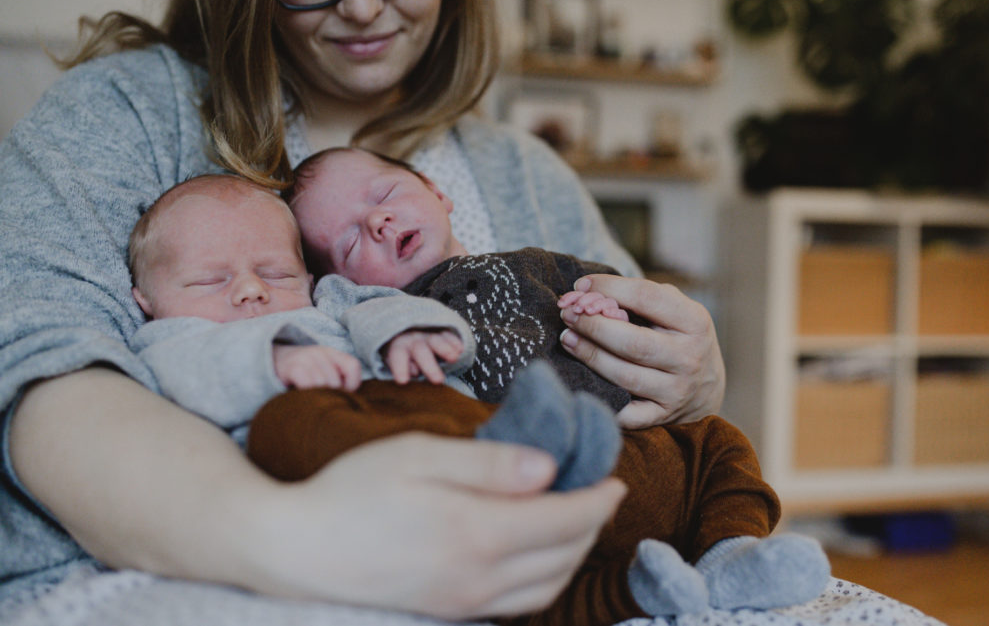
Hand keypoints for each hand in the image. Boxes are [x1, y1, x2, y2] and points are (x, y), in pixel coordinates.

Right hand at [260, 433, 626, 618]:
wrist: (296, 551)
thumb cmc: (352, 491)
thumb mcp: (418, 455)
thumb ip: (488, 463)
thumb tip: (550, 467)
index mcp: (477, 533)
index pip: (567, 519)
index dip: (600, 498)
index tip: (614, 476)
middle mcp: (480, 578)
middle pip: (565, 555)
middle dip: (594, 523)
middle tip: (599, 491)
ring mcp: (466, 601)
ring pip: (547, 585)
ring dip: (574, 552)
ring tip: (576, 517)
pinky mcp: (450, 610)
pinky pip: (519, 602)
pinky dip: (545, 577)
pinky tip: (536, 551)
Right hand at [273, 345, 362, 390]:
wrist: (268, 359)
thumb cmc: (299, 371)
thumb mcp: (320, 370)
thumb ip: (335, 378)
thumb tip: (350, 399)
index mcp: (331, 352)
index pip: (353, 365)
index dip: (352, 384)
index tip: (342, 393)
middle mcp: (319, 352)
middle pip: (335, 381)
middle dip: (330, 395)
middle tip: (319, 400)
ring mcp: (305, 358)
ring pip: (322, 384)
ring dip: (317, 397)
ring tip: (309, 399)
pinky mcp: (291, 367)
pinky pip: (307, 383)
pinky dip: (306, 393)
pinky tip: (301, 396)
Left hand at [385, 329, 463, 383]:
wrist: (411, 337)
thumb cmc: (404, 359)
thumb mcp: (398, 365)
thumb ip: (405, 369)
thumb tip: (414, 372)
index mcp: (399, 348)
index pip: (397, 356)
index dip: (400, 368)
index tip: (403, 381)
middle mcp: (413, 339)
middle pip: (420, 350)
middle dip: (429, 366)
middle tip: (438, 381)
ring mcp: (429, 335)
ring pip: (436, 340)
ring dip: (445, 349)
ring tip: (454, 359)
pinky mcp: (443, 332)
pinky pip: (449, 335)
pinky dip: (454, 342)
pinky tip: (460, 350)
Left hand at [558, 274, 724, 427]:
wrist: (706, 387)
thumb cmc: (678, 336)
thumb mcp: (675, 310)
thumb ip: (640, 297)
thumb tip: (587, 291)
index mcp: (695, 322)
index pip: (647, 298)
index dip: (609, 288)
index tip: (581, 285)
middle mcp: (689, 358)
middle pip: (632, 342)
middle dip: (593, 326)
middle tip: (568, 314)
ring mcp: (676, 391)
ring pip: (624, 376)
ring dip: (589, 355)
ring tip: (567, 338)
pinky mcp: (661, 416)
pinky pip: (625, 413)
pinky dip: (601, 400)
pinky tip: (582, 381)